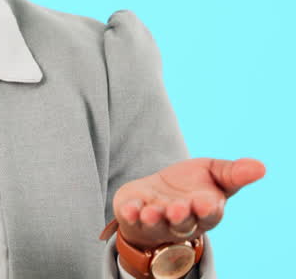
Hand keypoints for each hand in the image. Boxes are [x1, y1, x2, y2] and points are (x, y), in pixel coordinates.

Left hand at [113, 157, 265, 249]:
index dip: (207, 210)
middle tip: (178, 208)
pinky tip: (130, 209)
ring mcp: (155, 221)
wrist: (156, 195)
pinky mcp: (132, 216)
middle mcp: (179, 221)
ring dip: (153, 218)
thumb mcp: (212, 173)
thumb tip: (260, 167)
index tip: (206, 203)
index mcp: (204, 212)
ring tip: (151, 212)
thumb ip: (233, 173)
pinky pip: (130, 218)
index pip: (208, 215)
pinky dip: (130, 214)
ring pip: (155, 223)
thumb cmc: (190, 186)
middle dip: (180, 216)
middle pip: (182, 223)